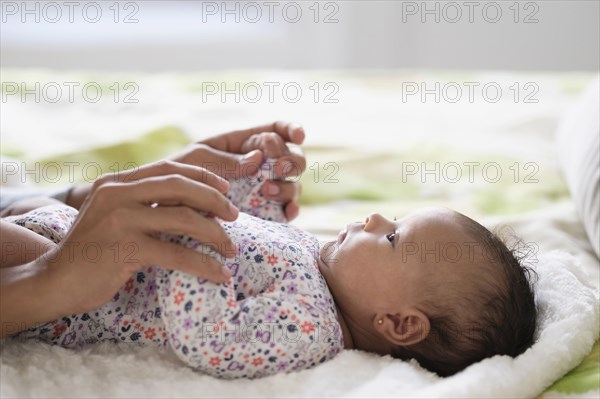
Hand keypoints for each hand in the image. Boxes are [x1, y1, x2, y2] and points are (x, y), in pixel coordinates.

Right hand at [46, 160, 237, 314]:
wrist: (54, 281)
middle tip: (235, 216)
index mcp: (117, 183)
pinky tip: (219, 274)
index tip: (225, 188)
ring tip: (232, 249)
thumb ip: (142, 203)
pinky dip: (204, 264)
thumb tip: (193, 203)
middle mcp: (118, 194)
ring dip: (215, 235)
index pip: (170, 168)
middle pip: (181, 186)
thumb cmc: (92, 252)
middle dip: (215, 200)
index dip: (203, 176)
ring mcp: (121, 220)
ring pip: (184, 219)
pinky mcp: (126, 248)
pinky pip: (178, 253)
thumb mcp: (113, 215)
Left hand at [173, 121, 305, 220]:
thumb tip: (258, 158)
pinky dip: (292, 210)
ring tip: (267, 192)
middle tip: (275, 168)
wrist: (167, 206)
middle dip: (290, 160)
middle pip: (293, 157)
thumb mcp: (198, 158)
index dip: (292, 129)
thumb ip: (226, 158)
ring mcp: (265, 189)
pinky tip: (287, 213)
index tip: (299, 136)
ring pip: (294, 183)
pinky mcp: (265, 212)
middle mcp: (261, 165)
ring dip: (289, 186)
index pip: (277, 130)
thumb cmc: (180, 173)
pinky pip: (288, 210)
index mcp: (245, 143)